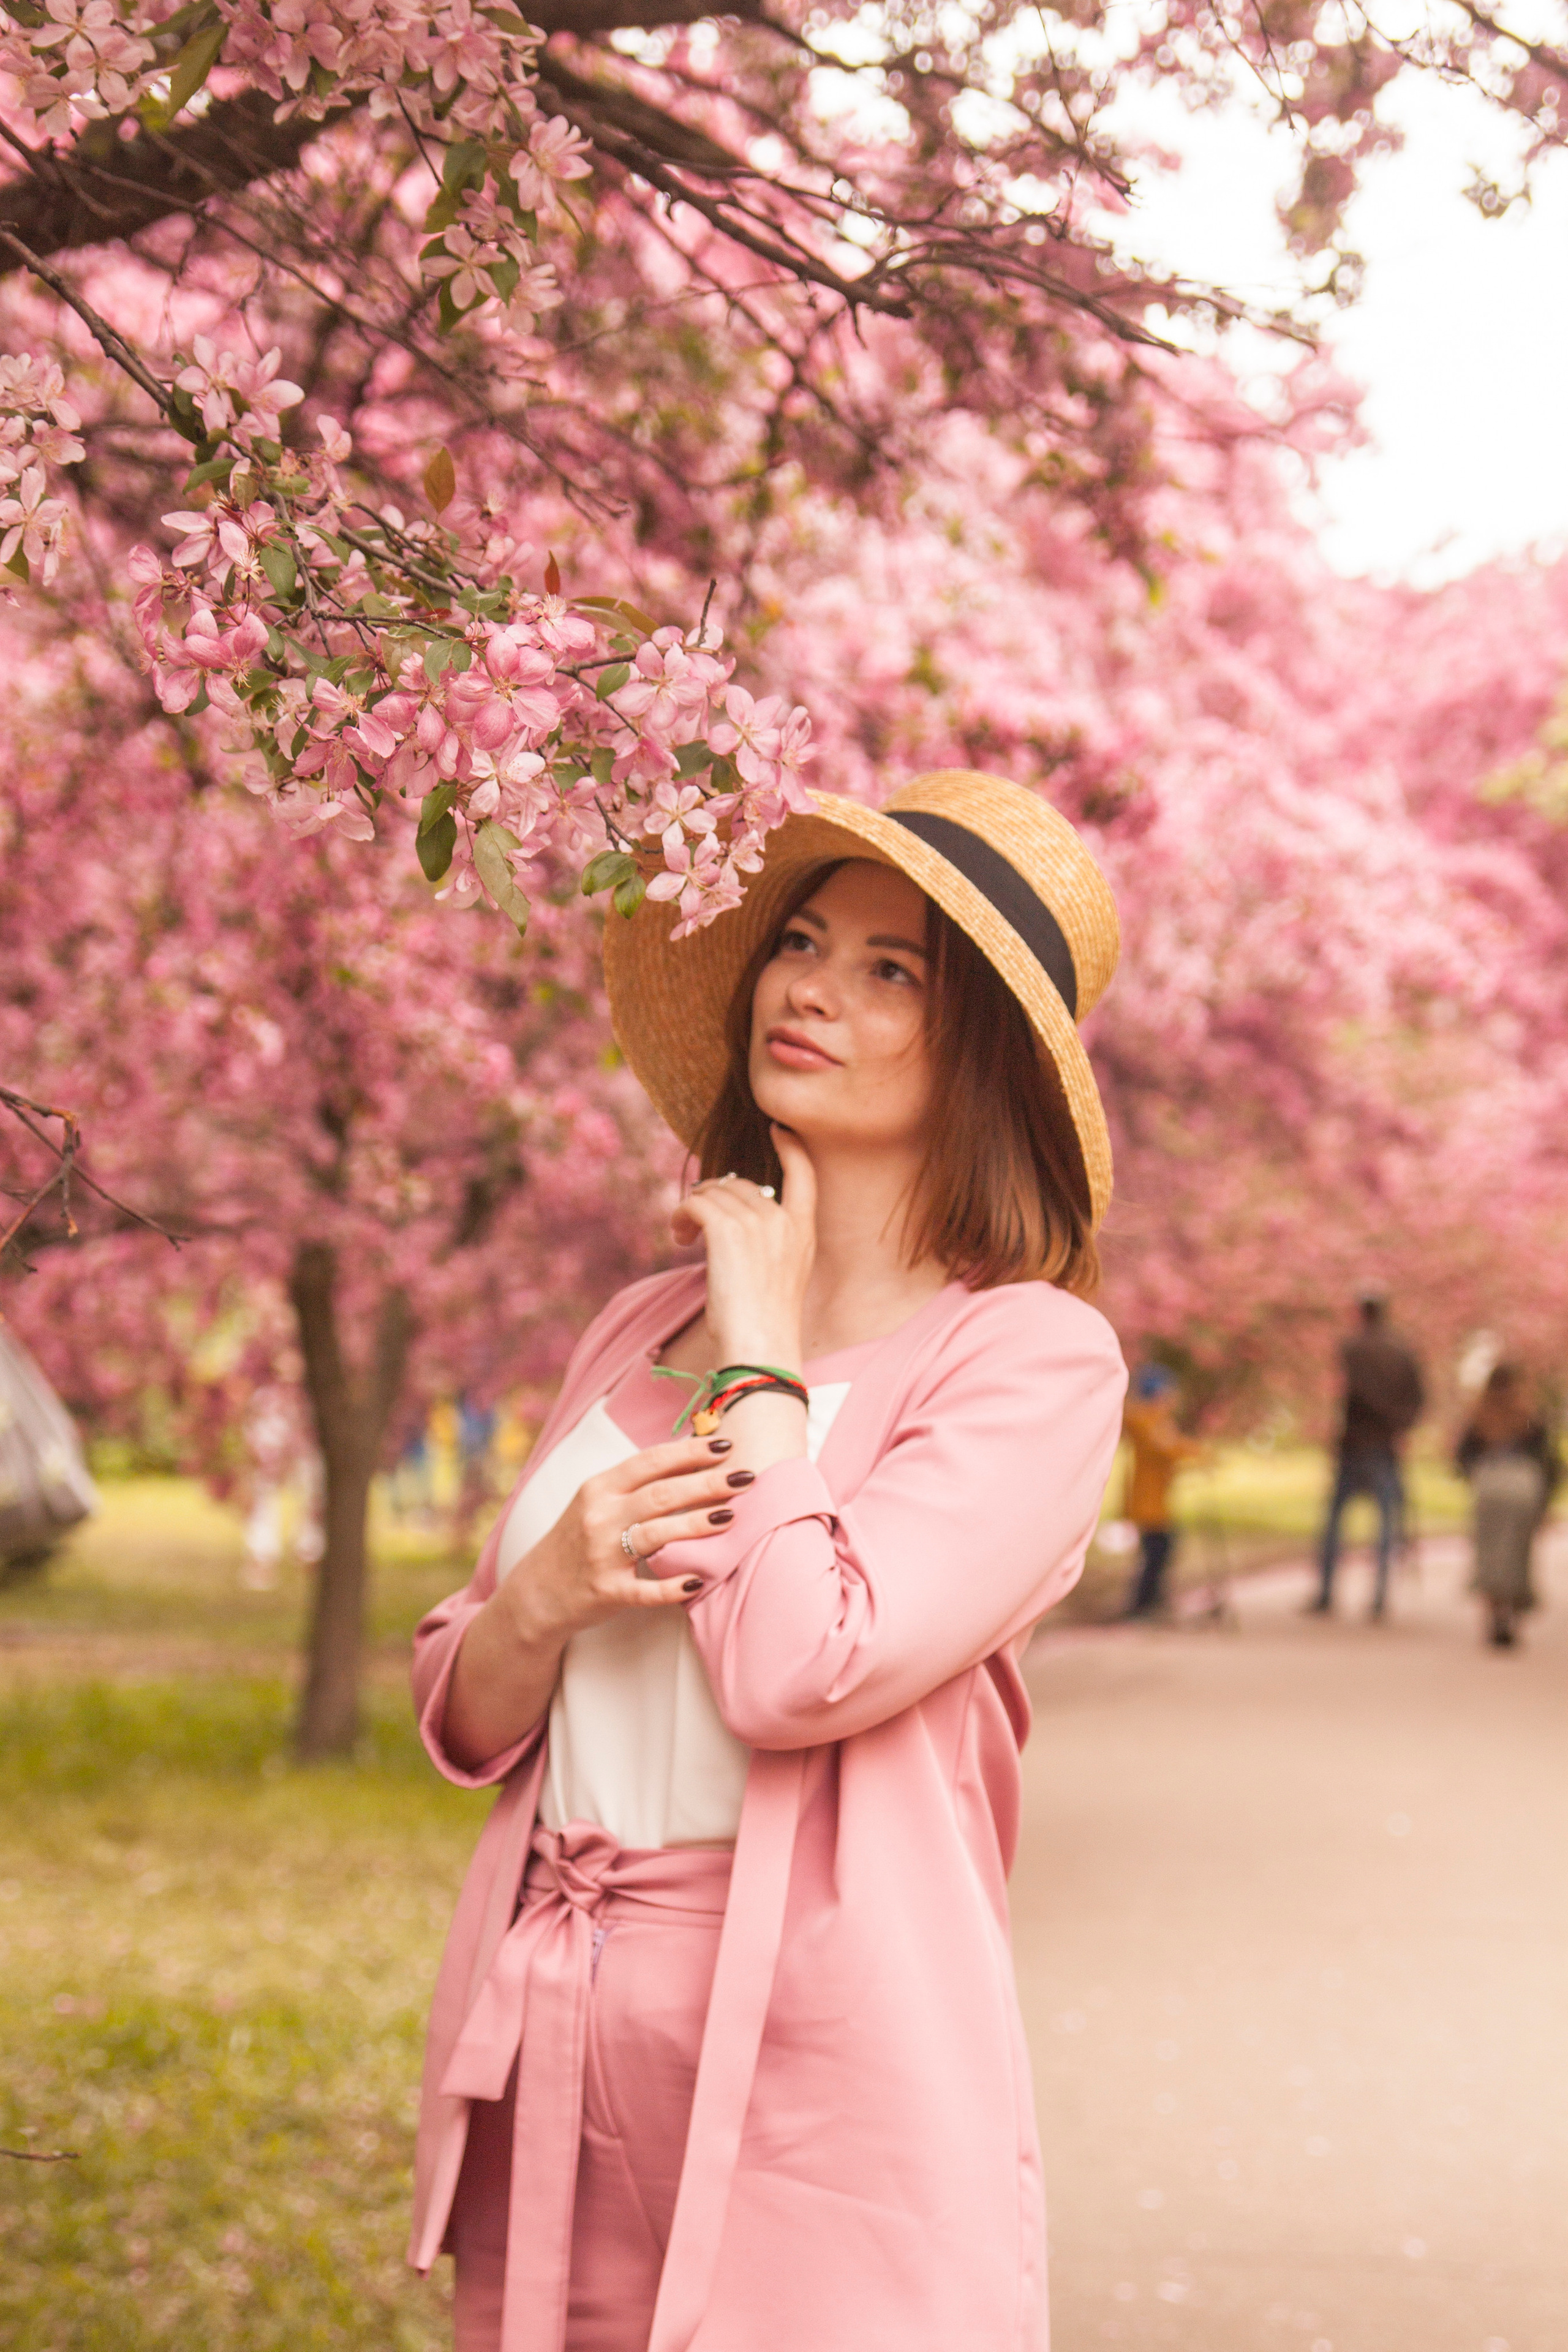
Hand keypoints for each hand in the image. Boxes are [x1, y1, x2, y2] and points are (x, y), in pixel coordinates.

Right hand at [502, 1433, 745, 1644]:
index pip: (650, 1462)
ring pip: (655, 1534)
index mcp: (599, 1488)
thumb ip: (635, 1484)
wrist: (536, 1593)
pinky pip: (645, 1589)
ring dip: (696, 1524)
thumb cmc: (578, 1540)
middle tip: (745, 1478)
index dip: (690, 1452)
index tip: (726, 1446)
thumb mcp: (597, 1502)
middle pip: (660, 1494)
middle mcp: (598, 1516)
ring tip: (731, 1516)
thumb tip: (693, 1458)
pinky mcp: (605, 1592)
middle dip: (706, 1484)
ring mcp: (600, 1555)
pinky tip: (699, 1580)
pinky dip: (672, 1586)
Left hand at [671, 1124, 815, 1365]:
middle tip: (696, 1225)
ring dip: (692, 1208)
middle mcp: (783, 1221)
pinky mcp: (727, 1231)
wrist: (761, 1348)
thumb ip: (766, 1245)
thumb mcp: (779, 1277)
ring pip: (714, 1191)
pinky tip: (679, 1236)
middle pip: (740, 1184)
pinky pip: (695, 1203)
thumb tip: (726, 1219)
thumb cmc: (764, 1326)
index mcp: (804, 1232)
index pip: (805, 1175)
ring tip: (684, 1234)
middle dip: (714, 1197)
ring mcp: (757, 1223)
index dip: (792, 1148)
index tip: (778, 1130)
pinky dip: (681, 1215)